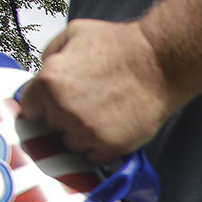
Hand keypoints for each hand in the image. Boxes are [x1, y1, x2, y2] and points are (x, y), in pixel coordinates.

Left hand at [18, 20, 180, 164]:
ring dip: (84, 136)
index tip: (56, 107)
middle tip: (88, 107)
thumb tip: (47, 72)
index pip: (31, 108)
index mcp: (48, 82)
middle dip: (66, 118)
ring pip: (72, 144)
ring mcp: (86, 130)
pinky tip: (113, 131)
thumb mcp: (74, 34)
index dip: (46, 106)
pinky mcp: (109, 146)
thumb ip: (52, 55)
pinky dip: (102, 148)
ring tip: (103, 119)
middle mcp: (63, 109)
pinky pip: (95, 157)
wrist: (160, 64)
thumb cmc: (123, 47)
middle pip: (52, 127)